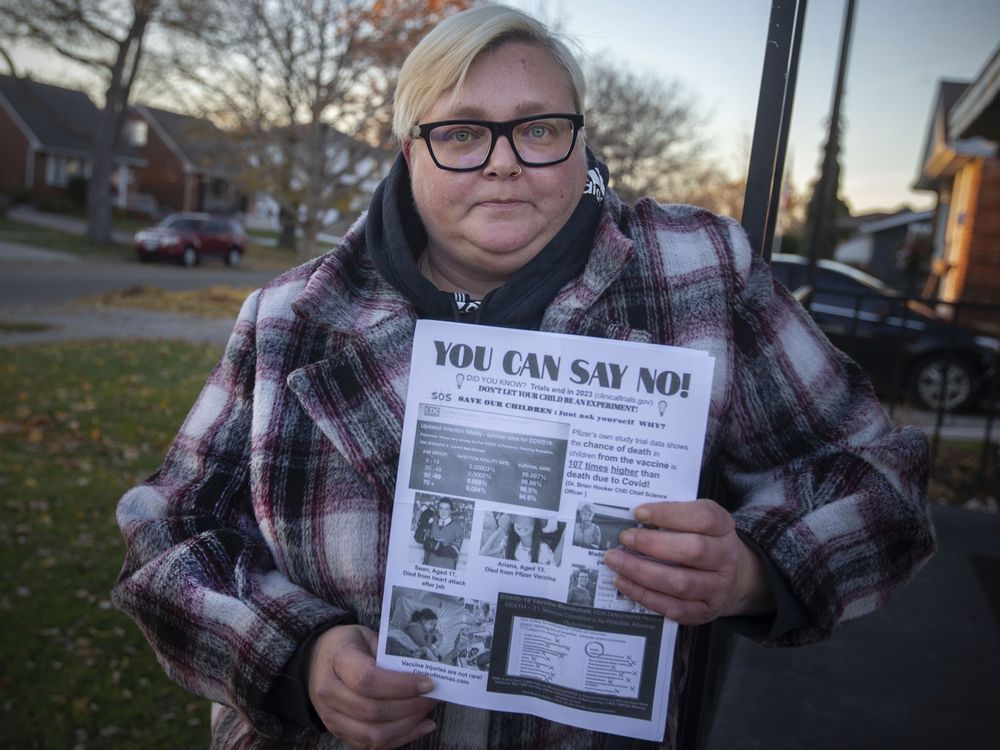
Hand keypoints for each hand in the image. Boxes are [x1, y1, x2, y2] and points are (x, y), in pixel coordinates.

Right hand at [307, 624, 437, 748]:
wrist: (314, 662)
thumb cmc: (345, 645)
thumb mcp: (365, 635)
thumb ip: (389, 651)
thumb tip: (423, 668)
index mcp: (336, 662)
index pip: (368, 680)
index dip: (402, 685)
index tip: (428, 682)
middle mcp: (329, 694)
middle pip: (373, 711)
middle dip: (411, 707)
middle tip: (434, 696)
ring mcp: (332, 718)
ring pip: (374, 735)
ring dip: (408, 725)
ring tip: (427, 711)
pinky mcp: (339, 733)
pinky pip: (372, 745)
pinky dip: (400, 738)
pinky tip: (421, 725)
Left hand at [603, 499, 773, 624]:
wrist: (735, 578)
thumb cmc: (705, 541)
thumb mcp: (698, 521)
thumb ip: (674, 516)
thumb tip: (636, 517)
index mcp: (724, 527)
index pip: (703, 517)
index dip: (669, 514)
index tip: (639, 513)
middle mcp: (726, 558)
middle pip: (693, 551)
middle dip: (652, 545)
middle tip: (624, 538)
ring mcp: (718, 588)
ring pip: (680, 583)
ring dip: (642, 572)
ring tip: (616, 561)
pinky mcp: (705, 611)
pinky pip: (673, 607)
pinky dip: (644, 595)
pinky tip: (624, 583)